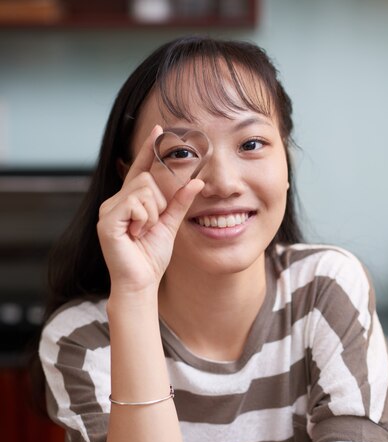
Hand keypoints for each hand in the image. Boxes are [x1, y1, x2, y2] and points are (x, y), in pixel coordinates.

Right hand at [97, 124, 203, 294]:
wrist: (141, 282)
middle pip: (145, 179)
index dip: (148, 149)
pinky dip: (144, 219)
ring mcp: (108, 210)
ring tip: (143, 231)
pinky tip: (136, 234)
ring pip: (142, 190)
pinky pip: (135, 204)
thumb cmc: (151, 257)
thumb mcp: (169, 225)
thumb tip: (196, 181)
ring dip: (152, 213)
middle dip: (158, 203)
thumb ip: (179, 202)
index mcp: (129, 202)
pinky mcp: (107, 221)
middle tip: (152, 225)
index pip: (141, 169)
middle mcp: (115, 202)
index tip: (158, 129)